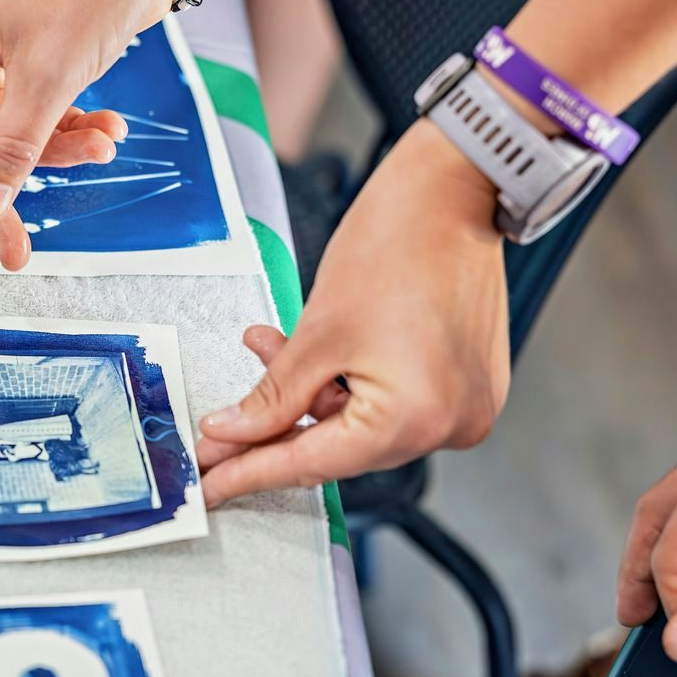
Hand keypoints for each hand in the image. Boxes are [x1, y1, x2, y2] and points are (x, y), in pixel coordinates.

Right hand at [0, 0, 171, 269]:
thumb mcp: (51, 75)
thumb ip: (16, 148)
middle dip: (5, 191)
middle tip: (20, 252)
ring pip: (8, 137)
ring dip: (57, 151)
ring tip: (105, 144)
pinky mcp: (27, 59)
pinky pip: (36, 117)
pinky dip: (70, 129)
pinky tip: (109, 126)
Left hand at [195, 120, 510, 504]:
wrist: (456, 189)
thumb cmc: (396, 245)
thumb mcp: (316, 334)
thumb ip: (271, 398)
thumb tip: (229, 434)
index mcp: (414, 420)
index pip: (312, 463)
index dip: (250, 473)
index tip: (209, 487)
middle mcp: (449, 426)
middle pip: (338, 447)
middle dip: (275, 430)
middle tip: (218, 431)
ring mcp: (465, 407)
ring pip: (360, 421)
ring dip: (308, 394)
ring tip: (266, 344)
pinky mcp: (467, 384)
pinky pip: (391, 401)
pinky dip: (346, 383)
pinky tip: (311, 350)